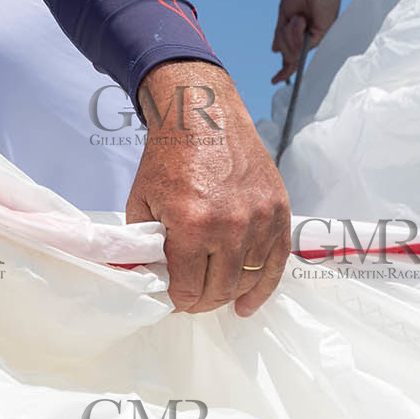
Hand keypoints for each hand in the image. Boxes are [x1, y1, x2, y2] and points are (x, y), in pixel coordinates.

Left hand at [126, 60, 290, 316]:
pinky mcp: (278, 209)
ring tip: (217, 297)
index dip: (178, 302)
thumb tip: (152, 282)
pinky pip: (277, 262)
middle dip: (202, 302)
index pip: (188, 290)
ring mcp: (259, 219)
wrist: (203, 116)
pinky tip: (249, 302)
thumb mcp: (141, 201)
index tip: (174, 301)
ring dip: (230, 294)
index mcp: (192, 225)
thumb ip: (144, 246)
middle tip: (192, 299)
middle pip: (219, 291)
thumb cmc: (169, 157)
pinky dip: (264, 287)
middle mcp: (230, 227)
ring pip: (248, 280)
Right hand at [270, 0, 353, 83]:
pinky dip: (296, 32)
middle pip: (288, 55)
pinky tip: (300, 21)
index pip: (291, 56)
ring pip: (293, 51)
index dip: (283, 70)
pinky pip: (302, 45)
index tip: (274, 81)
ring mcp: (314, 38)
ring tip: (300, 16)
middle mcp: (307, 39)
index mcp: (299, 33)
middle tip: (296, 20)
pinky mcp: (321, 36)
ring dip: (290, 33)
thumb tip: (275, 51)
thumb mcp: (284, 14)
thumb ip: (281, 34)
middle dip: (285, 41)